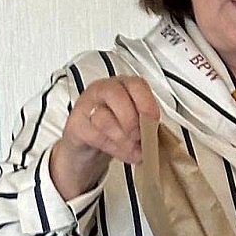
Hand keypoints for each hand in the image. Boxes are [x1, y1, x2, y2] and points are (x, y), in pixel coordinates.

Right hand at [49, 76, 160, 198]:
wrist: (89, 141)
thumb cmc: (116, 126)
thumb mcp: (135, 122)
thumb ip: (146, 126)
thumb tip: (158, 140)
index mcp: (124, 85)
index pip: (136, 84)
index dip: (146, 103)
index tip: (153, 121)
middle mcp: (104, 90)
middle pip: (117, 96)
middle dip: (132, 121)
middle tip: (140, 137)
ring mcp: (87, 105)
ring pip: (104, 117)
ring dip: (122, 137)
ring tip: (131, 148)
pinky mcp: (76, 123)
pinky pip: (94, 134)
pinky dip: (110, 146)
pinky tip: (118, 150)